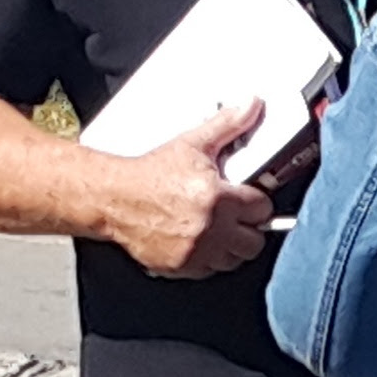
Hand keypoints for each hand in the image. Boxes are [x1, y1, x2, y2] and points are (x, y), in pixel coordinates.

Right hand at [103, 100, 274, 279]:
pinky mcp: (180, 267)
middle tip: (238, 218)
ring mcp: (195, 252)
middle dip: (249, 229)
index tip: (248, 199)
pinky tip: (200, 241)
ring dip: (230, 247)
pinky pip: (208, 271)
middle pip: (253, 242)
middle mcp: (210, 229)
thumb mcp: (192, 143)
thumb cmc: (151, 173)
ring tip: (218, 230)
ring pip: (232, 260)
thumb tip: (252, 105)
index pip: (262, 209)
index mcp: (219, 198)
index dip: (257, 202)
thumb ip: (228, 125)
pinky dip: (207, 260)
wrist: (114, 197)